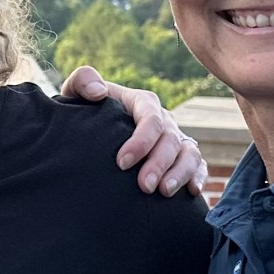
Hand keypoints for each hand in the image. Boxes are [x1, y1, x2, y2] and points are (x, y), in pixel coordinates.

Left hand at [61, 66, 205, 195]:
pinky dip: (198, 176)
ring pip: (189, 153)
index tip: (122, 163)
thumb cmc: (84, 112)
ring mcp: (175, 139)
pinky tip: (191, 192)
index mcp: (141, 102)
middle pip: (170, 139)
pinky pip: (197, 165)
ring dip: (180, 173)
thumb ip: (83, 81)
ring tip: (164, 192)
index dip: (141, 141)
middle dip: (159, 163)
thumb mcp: (76, 92)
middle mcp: (163, 120)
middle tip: (145, 186)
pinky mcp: (181, 157)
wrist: (91, 132)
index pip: (150, 119)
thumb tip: (98, 93)